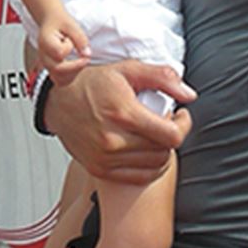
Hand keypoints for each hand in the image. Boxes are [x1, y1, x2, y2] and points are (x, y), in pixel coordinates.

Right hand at [37, 13, 90, 85]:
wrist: (50, 21)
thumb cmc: (59, 21)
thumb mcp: (71, 24)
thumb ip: (79, 38)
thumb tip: (87, 54)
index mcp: (45, 42)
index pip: (59, 53)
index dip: (69, 47)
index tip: (71, 39)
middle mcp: (43, 55)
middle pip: (58, 70)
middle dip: (76, 65)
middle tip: (85, 56)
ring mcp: (46, 64)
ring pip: (59, 79)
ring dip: (74, 73)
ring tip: (79, 61)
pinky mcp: (51, 69)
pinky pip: (60, 81)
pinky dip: (70, 77)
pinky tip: (75, 67)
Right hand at [45, 60, 195, 184]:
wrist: (57, 102)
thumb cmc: (91, 84)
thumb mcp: (127, 70)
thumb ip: (162, 78)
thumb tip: (189, 95)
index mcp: (123, 113)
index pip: (170, 135)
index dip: (183, 125)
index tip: (180, 116)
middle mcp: (113, 140)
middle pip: (164, 151)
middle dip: (171, 135)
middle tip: (164, 122)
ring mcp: (105, 158)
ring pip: (154, 165)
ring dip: (160, 150)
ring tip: (153, 134)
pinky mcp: (100, 169)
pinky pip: (139, 177)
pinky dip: (148, 166)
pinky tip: (144, 149)